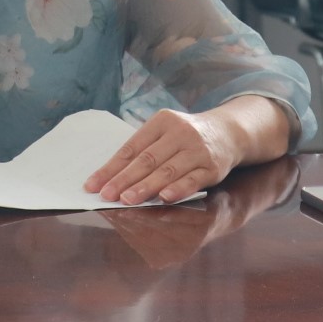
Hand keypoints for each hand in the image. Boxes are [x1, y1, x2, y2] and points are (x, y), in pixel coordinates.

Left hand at [85, 109, 238, 205]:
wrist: (229, 132)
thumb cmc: (186, 136)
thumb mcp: (165, 132)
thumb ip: (143, 149)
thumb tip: (110, 176)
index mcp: (162, 121)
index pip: (132, 147)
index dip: (112, 168)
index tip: (93, 185)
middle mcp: (180, 133)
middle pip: (147, 159)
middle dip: (124, 179)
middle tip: (107, 195)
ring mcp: (197, 150)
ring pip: (168, 170)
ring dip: (146, 187)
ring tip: (127, 200)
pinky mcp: (212, 167)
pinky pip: (193, 180)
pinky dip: (178, 189)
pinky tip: (164, 198)